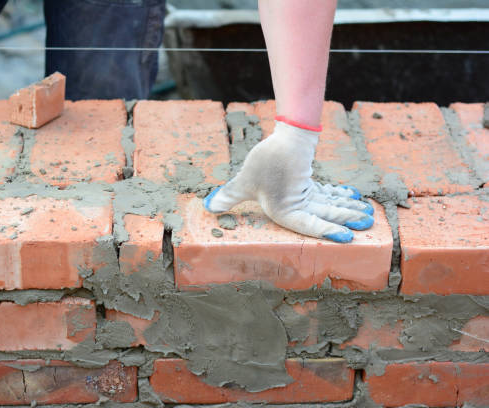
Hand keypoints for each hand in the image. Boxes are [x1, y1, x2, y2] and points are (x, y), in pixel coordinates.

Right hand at [204, 121, 373, 242]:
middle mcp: (294, 205)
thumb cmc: (264, 161)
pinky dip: (341, 195)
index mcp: (282, 210)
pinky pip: (329, 193)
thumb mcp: (245, 184)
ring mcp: (304, 194)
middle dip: (346, 218)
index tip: (348, 236)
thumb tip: (208, 207)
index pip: (307, 226)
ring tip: (367, 214)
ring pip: (330, 205)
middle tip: (368, 222)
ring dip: (348, 208)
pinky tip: (354, 197)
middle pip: (324, 215)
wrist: (276, 138)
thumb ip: (229, 197)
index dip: (327, 232)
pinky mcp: (310, 183)